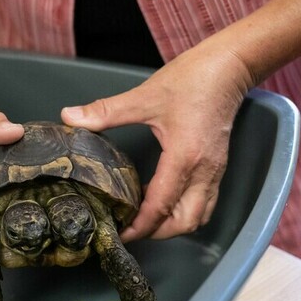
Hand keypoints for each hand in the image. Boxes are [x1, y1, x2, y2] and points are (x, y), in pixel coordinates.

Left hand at [61, 42, 253, 242]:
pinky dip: (183, 208)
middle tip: (131, 228)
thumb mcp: (144, 96)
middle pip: (185, 223)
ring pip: (198, 216)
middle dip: (158, 232)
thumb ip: (105, 112)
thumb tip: (70, 117)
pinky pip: (204, 201)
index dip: (139, 226)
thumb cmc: (194, 79)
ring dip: (173, 224)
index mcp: (184, 157)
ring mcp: (214, 171)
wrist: (230, 66)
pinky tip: (161, 195)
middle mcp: (203, 171)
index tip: (120, 233)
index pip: (160, 207)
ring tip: (145, 215)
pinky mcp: (217, 166)